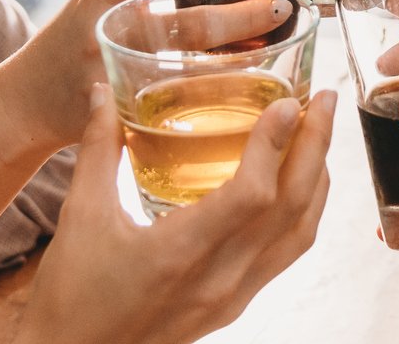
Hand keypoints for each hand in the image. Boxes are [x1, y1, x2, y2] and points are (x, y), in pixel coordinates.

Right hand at [1, 0, 264, 150]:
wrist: (29, 100)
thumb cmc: (84, 30)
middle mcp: (109, 31)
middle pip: (184, 25)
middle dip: (239, 17)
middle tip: (281, 6)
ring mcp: (116, 76)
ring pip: (190, 70)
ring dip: (238, 59)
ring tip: (276, 45)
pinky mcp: (125, 116)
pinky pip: (180, 108)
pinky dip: (217, 97)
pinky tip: (249, 87)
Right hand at [24, 84, 332, 343]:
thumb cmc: (70, 297)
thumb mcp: (80, 217)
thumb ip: (98, 149)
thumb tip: (100, 91)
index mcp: (179, 253)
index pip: (252, 194)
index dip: (276, 143)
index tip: (289, 101)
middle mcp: (218, 280)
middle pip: (292, 209)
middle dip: (317, 148)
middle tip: (327, 99)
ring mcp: (232, 298)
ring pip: (299, 235)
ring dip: (316, 180)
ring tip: (318, 135)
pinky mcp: (233, 307)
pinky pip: (285, 256)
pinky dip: (302, 213)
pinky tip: (294, 186)